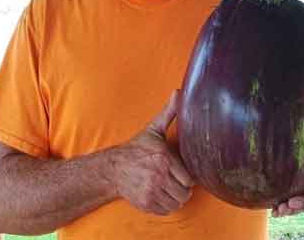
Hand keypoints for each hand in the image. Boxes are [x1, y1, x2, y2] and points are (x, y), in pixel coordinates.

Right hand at [111, 90, 193, 214]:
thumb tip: (179, 92)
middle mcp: (158, 177)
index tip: (180, 172)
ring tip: (168, 188)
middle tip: (175, 182)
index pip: (190, 179)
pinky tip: (159, 194)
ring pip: (177, 204)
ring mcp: (151, 192)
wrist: (113, 167)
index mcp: (164, 159)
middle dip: (182, 189)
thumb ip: (170, 112)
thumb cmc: (137, 148)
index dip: (187, 177)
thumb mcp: (153, 130)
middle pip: (185, 193)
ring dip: (175, 198)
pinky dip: (165, 205)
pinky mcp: (145, 203)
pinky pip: (165, 210)